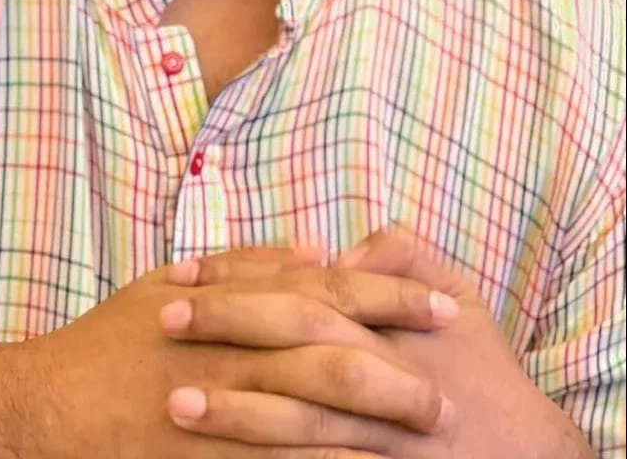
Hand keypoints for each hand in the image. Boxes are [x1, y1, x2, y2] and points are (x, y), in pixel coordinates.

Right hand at [13, 243, 454, 457]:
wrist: (42, 408)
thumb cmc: (112, 341)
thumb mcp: (169, 281)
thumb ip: (247, 264)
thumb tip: (320, 249)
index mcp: (227, 302)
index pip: (326, 292)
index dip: (389, 297)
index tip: (444, 306)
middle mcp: (230, 353)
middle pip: (333, 355)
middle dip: (399, 368)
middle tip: (451, 381)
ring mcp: (219, 413)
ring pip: (316, 418)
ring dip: (377, 426)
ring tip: (431, 433)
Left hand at [158, 229, 593, 457]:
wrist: (526, 452)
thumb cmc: (481, 365)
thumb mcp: (456, 292)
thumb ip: (403, 252)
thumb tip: (340, 253)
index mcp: (388, 321)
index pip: (301, 287)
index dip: (238, 279)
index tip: (182, 275)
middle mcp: (381, 372)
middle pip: (292, 341)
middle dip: (226, 330)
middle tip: (163, 320)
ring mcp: (377, 435)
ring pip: (299, 420)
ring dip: (234, 411)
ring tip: (174, 403)